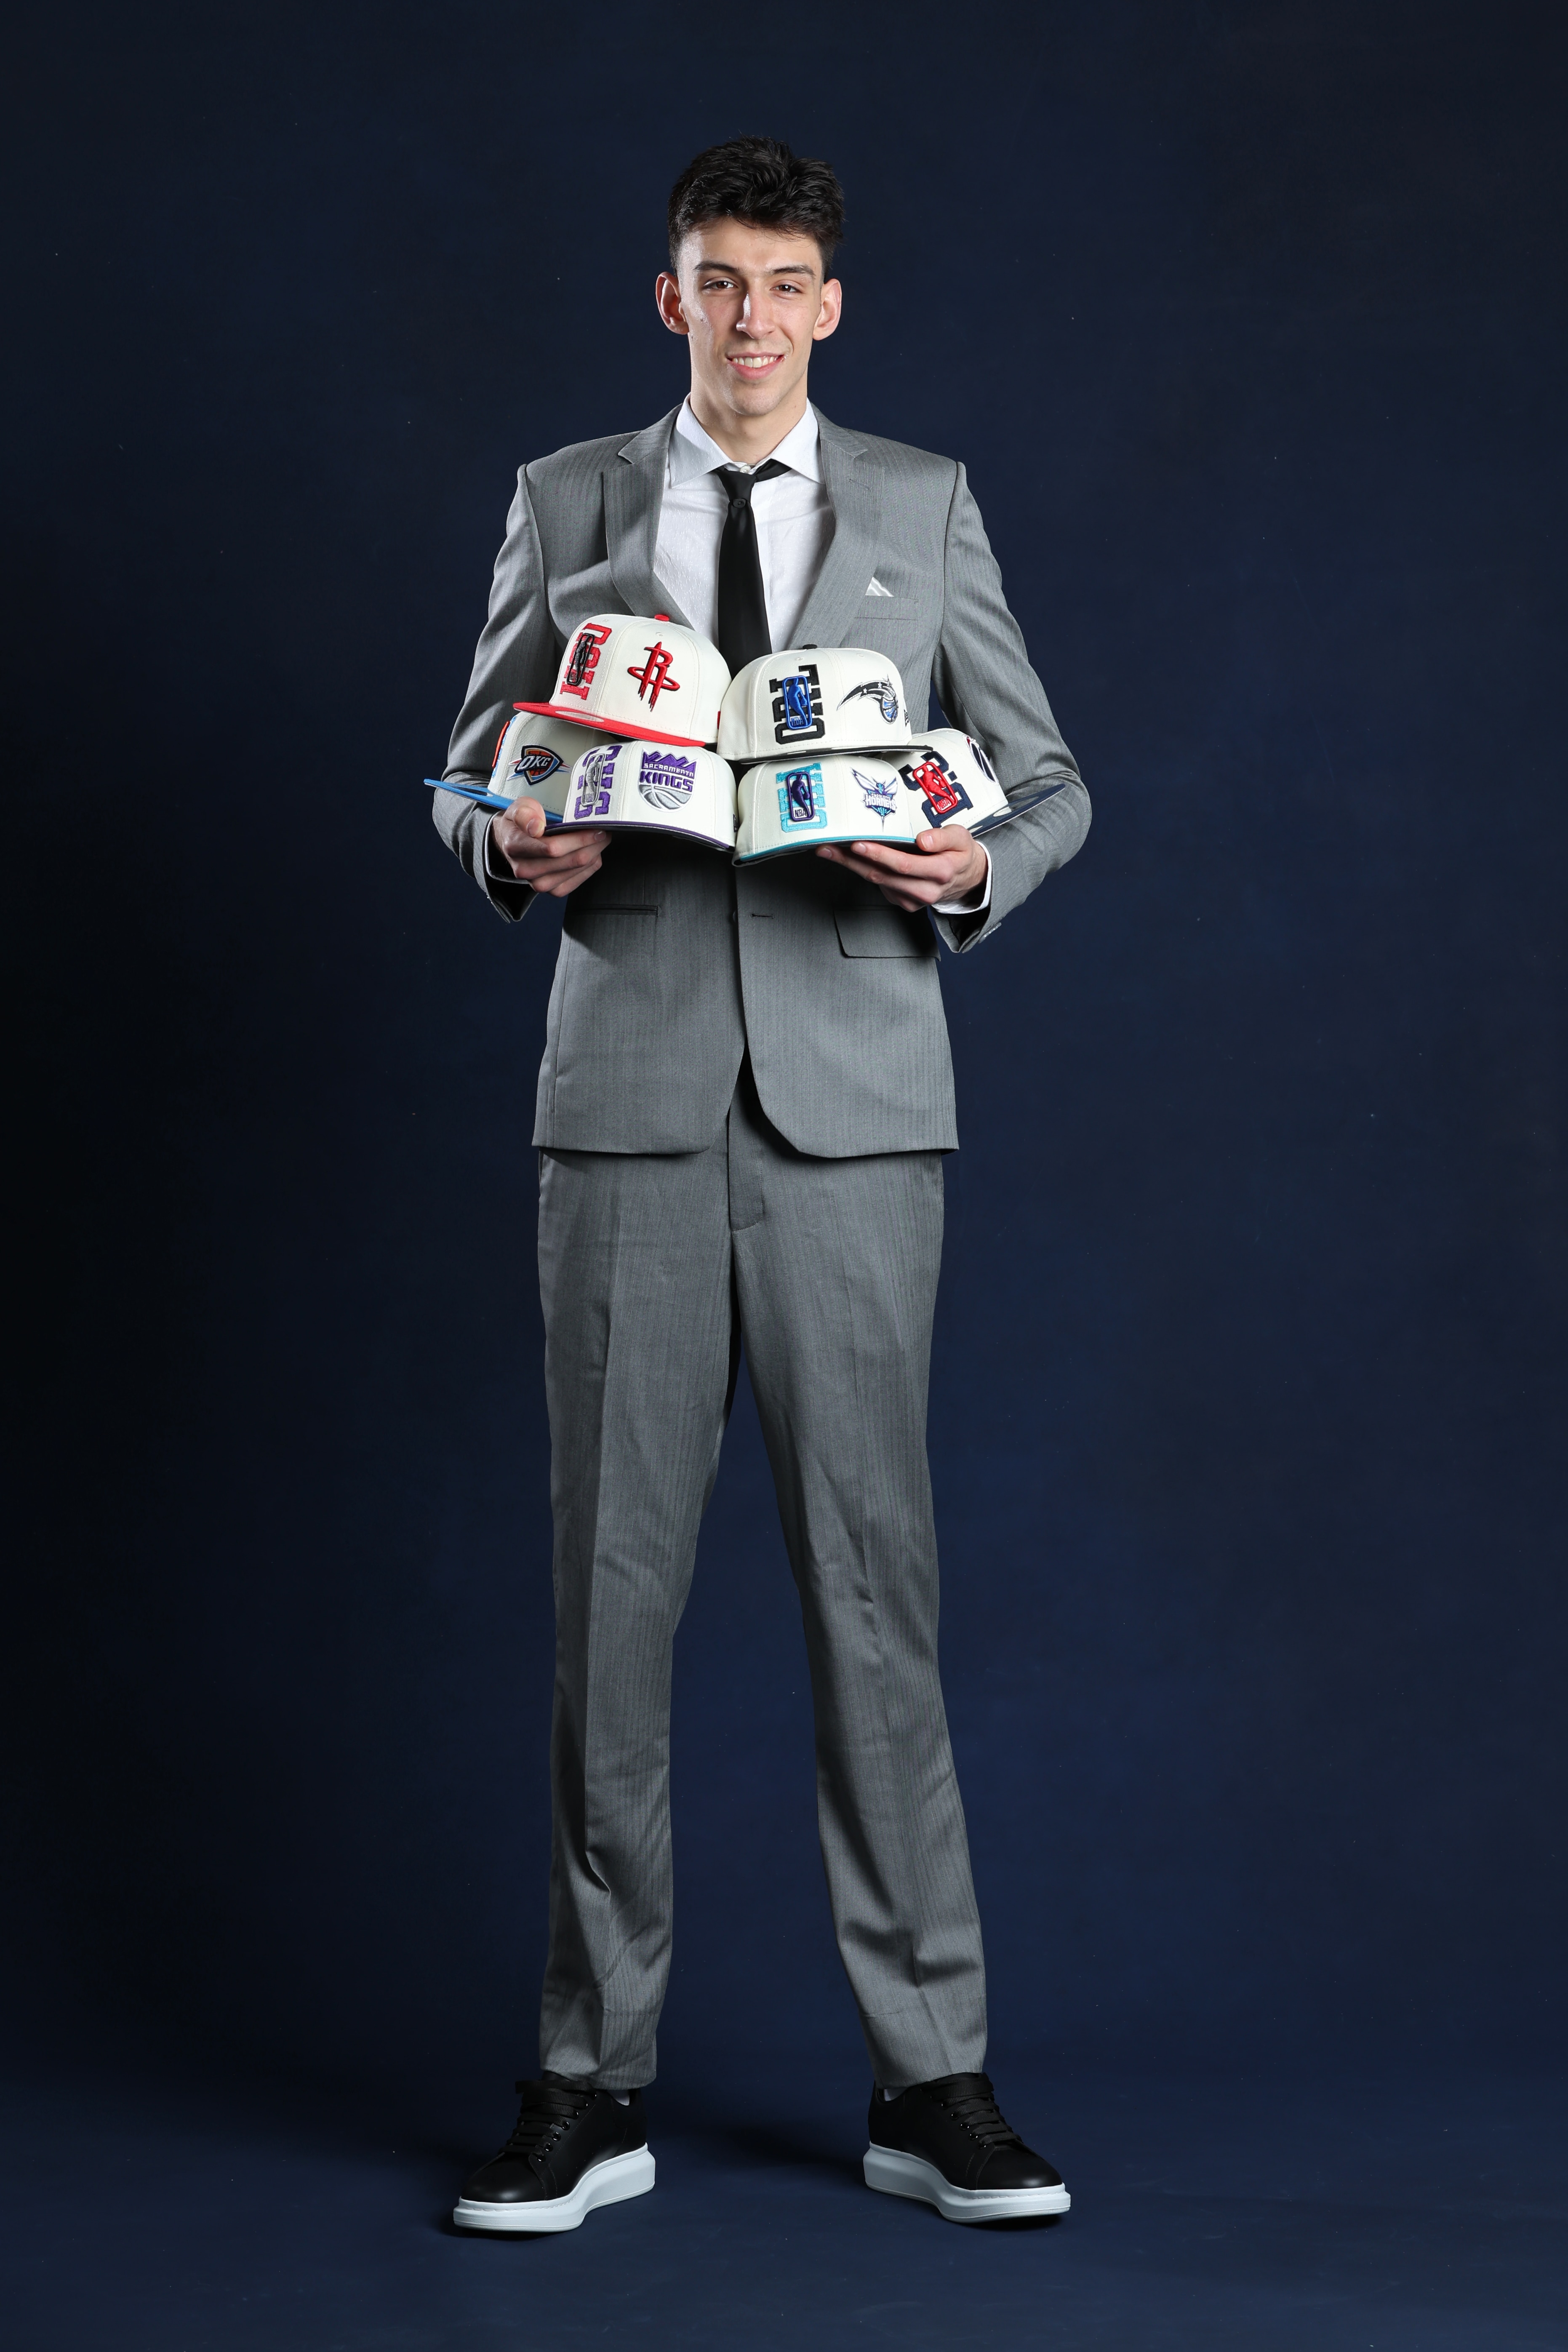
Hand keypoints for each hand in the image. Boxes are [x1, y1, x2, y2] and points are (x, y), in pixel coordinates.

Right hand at [488, 800, 609, 897]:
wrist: (512, 841)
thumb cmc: (520, 822)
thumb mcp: (518, 808)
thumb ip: (525, 813)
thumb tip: (536, 827)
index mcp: (515, 846)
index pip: (552, 848)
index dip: (579, 838)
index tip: (595, 827)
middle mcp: (525, 869)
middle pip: (569, 860)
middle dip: (592, 844)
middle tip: (604, 831)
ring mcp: (539, 883)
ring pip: (577, 870)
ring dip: (594, 854)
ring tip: (599, 839)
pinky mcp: (552, 890)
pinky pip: (578, 880)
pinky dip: (590, 866)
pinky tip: (593, 854)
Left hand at [816, 826, 987, 911]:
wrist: (967, 879)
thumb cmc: (960, 854)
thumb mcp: (961, 838)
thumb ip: (944, 836)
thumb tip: (923, 840)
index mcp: (940, 872)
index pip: (903, 865)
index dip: (879, 855)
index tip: (858, 844)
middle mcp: (925, 890)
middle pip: (882, 876)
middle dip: (852, 861)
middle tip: (828, 847)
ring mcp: (913, 899)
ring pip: (876, 882)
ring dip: (851, 866)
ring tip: (830, 850)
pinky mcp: (904, 902)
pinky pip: (880, 886)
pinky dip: (864, 871)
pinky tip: (851, 859)